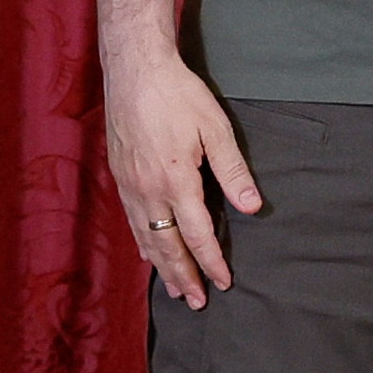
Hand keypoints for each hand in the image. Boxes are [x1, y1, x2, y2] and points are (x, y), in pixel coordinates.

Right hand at [101, 45, 263, 309]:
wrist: (134, 70)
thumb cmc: (178, 95)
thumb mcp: (215, 129)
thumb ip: (234, 172)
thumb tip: (252, 208)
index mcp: (177, 181)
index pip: (197, 235)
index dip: (212, 262)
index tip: (224, 282)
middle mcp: (149, 190)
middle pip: (167, 246)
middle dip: (184, 276)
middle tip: (196, 302)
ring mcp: (130, 185)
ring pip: (145, 237)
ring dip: (161, 266)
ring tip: (174, 289)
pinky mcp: (120, 175)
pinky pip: (131, 220)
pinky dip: (141, 242)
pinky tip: (146, 253)